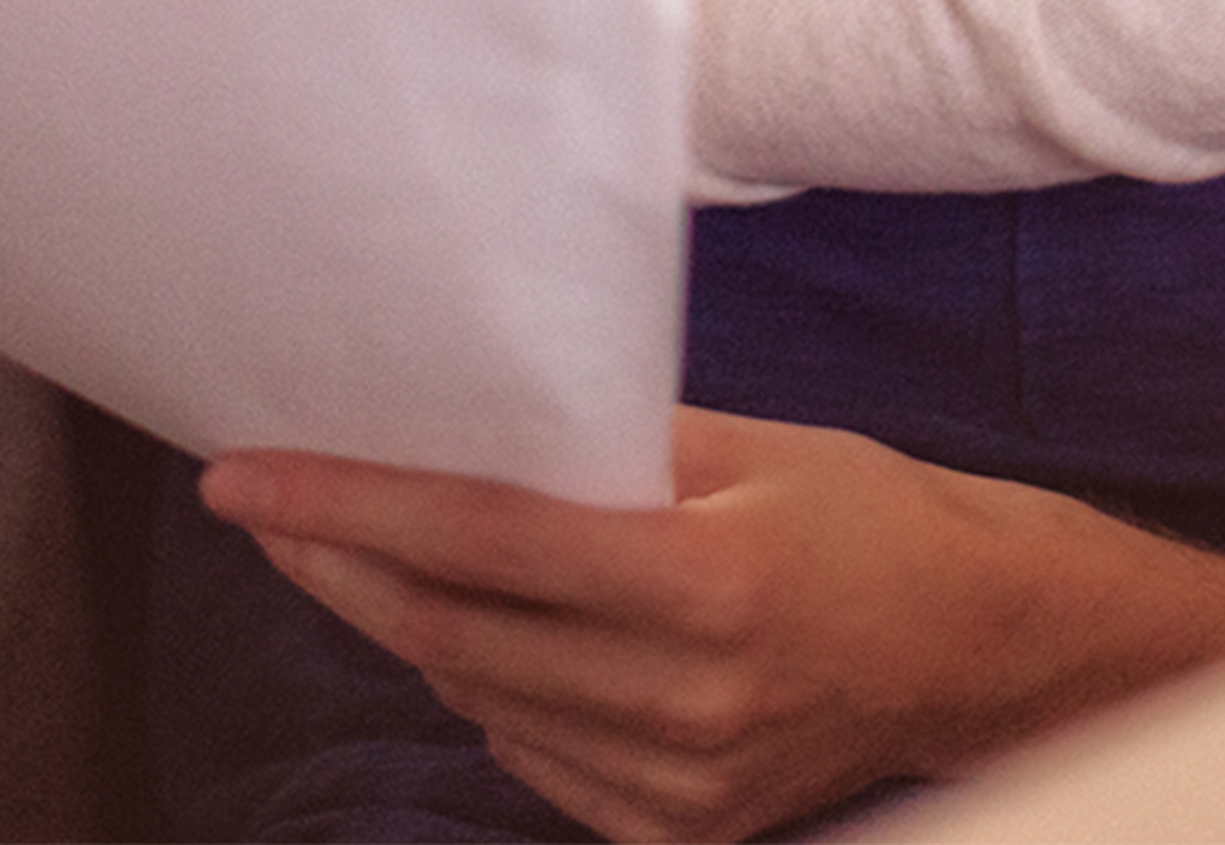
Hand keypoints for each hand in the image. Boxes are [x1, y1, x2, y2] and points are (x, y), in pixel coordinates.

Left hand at [201, 408, 1224, 843]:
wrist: (977, 647)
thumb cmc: (866, 515)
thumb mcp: (752, 445)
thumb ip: (611, 445)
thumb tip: (469, 420)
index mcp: (707, 578)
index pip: (481, 540)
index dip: (351, 505)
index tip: (247, 474)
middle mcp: (685, 697)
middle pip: (452, 631)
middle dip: (340, 561)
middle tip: (264, 503)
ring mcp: (678, 784)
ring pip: (478, 700)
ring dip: (404, 624)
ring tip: (359, 550)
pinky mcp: (678, 832)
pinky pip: (532, 757)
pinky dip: (488, 691)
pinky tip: (483, 634)